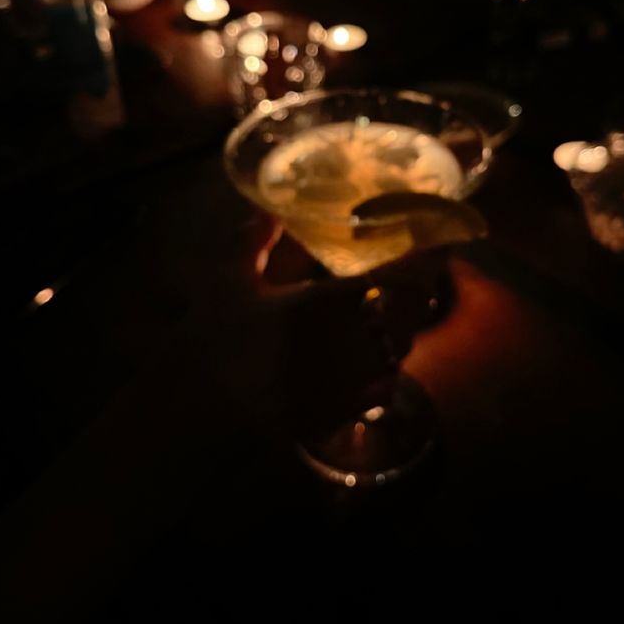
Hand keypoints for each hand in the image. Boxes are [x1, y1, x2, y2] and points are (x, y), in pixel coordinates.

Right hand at [193, 215, 451, 436]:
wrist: (200, 410)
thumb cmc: (214, 339)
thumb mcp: (227, 281)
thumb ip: (251, 243)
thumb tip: (269, 212)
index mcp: (317, 304)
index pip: (384, 278)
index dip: (410, 264)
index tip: (423, 251)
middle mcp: (340, 342)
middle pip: (402, 315)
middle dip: (412, 297)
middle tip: (416, 281)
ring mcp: (344, 380)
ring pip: (397, 351)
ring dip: (401, 332)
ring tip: (393, 318)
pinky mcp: (340, 412)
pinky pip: (384, 388)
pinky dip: (387, 370)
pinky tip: (374, 361)